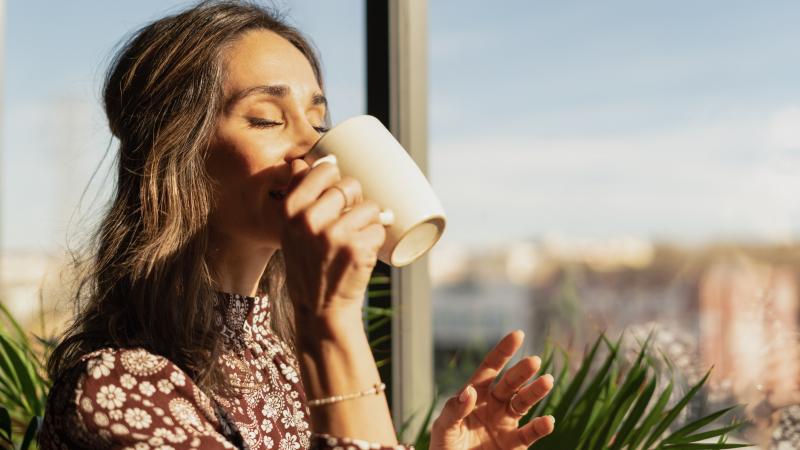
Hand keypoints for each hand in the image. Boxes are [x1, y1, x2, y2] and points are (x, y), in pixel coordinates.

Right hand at [280, 158, 385, 321]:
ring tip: (355, 240)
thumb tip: (310, 161)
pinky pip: (379, 227)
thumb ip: (298, 198)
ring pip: (369, 206)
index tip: (336, 192)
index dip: (335, 177)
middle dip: (355, 201)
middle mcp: (309, 219)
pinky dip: (377, 239)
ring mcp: (333, 233)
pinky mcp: (356, 247)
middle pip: (349, 185)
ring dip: (369, 221)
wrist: (320, 309)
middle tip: (349, 223)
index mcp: (290, 209)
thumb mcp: (290, 231)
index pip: (322, 169)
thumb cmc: (308, 266)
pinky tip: (362, 254)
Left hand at [431, 331, 554, 449]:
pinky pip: (530, 434)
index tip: (518, 334)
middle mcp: (494, 405)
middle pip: (510, 383)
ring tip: (547, 381)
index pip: (490, 368)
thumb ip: (455, 410)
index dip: (504, 351)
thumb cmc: (444, 449)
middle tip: (533, 361)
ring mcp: (506, 424)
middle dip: (522, 371)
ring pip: (524, 403)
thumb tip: (470, 391)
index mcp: (475, 395)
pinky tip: (548, 420)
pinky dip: (540, 427)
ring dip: (536, 392)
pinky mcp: (515, 445)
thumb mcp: (443, 429)